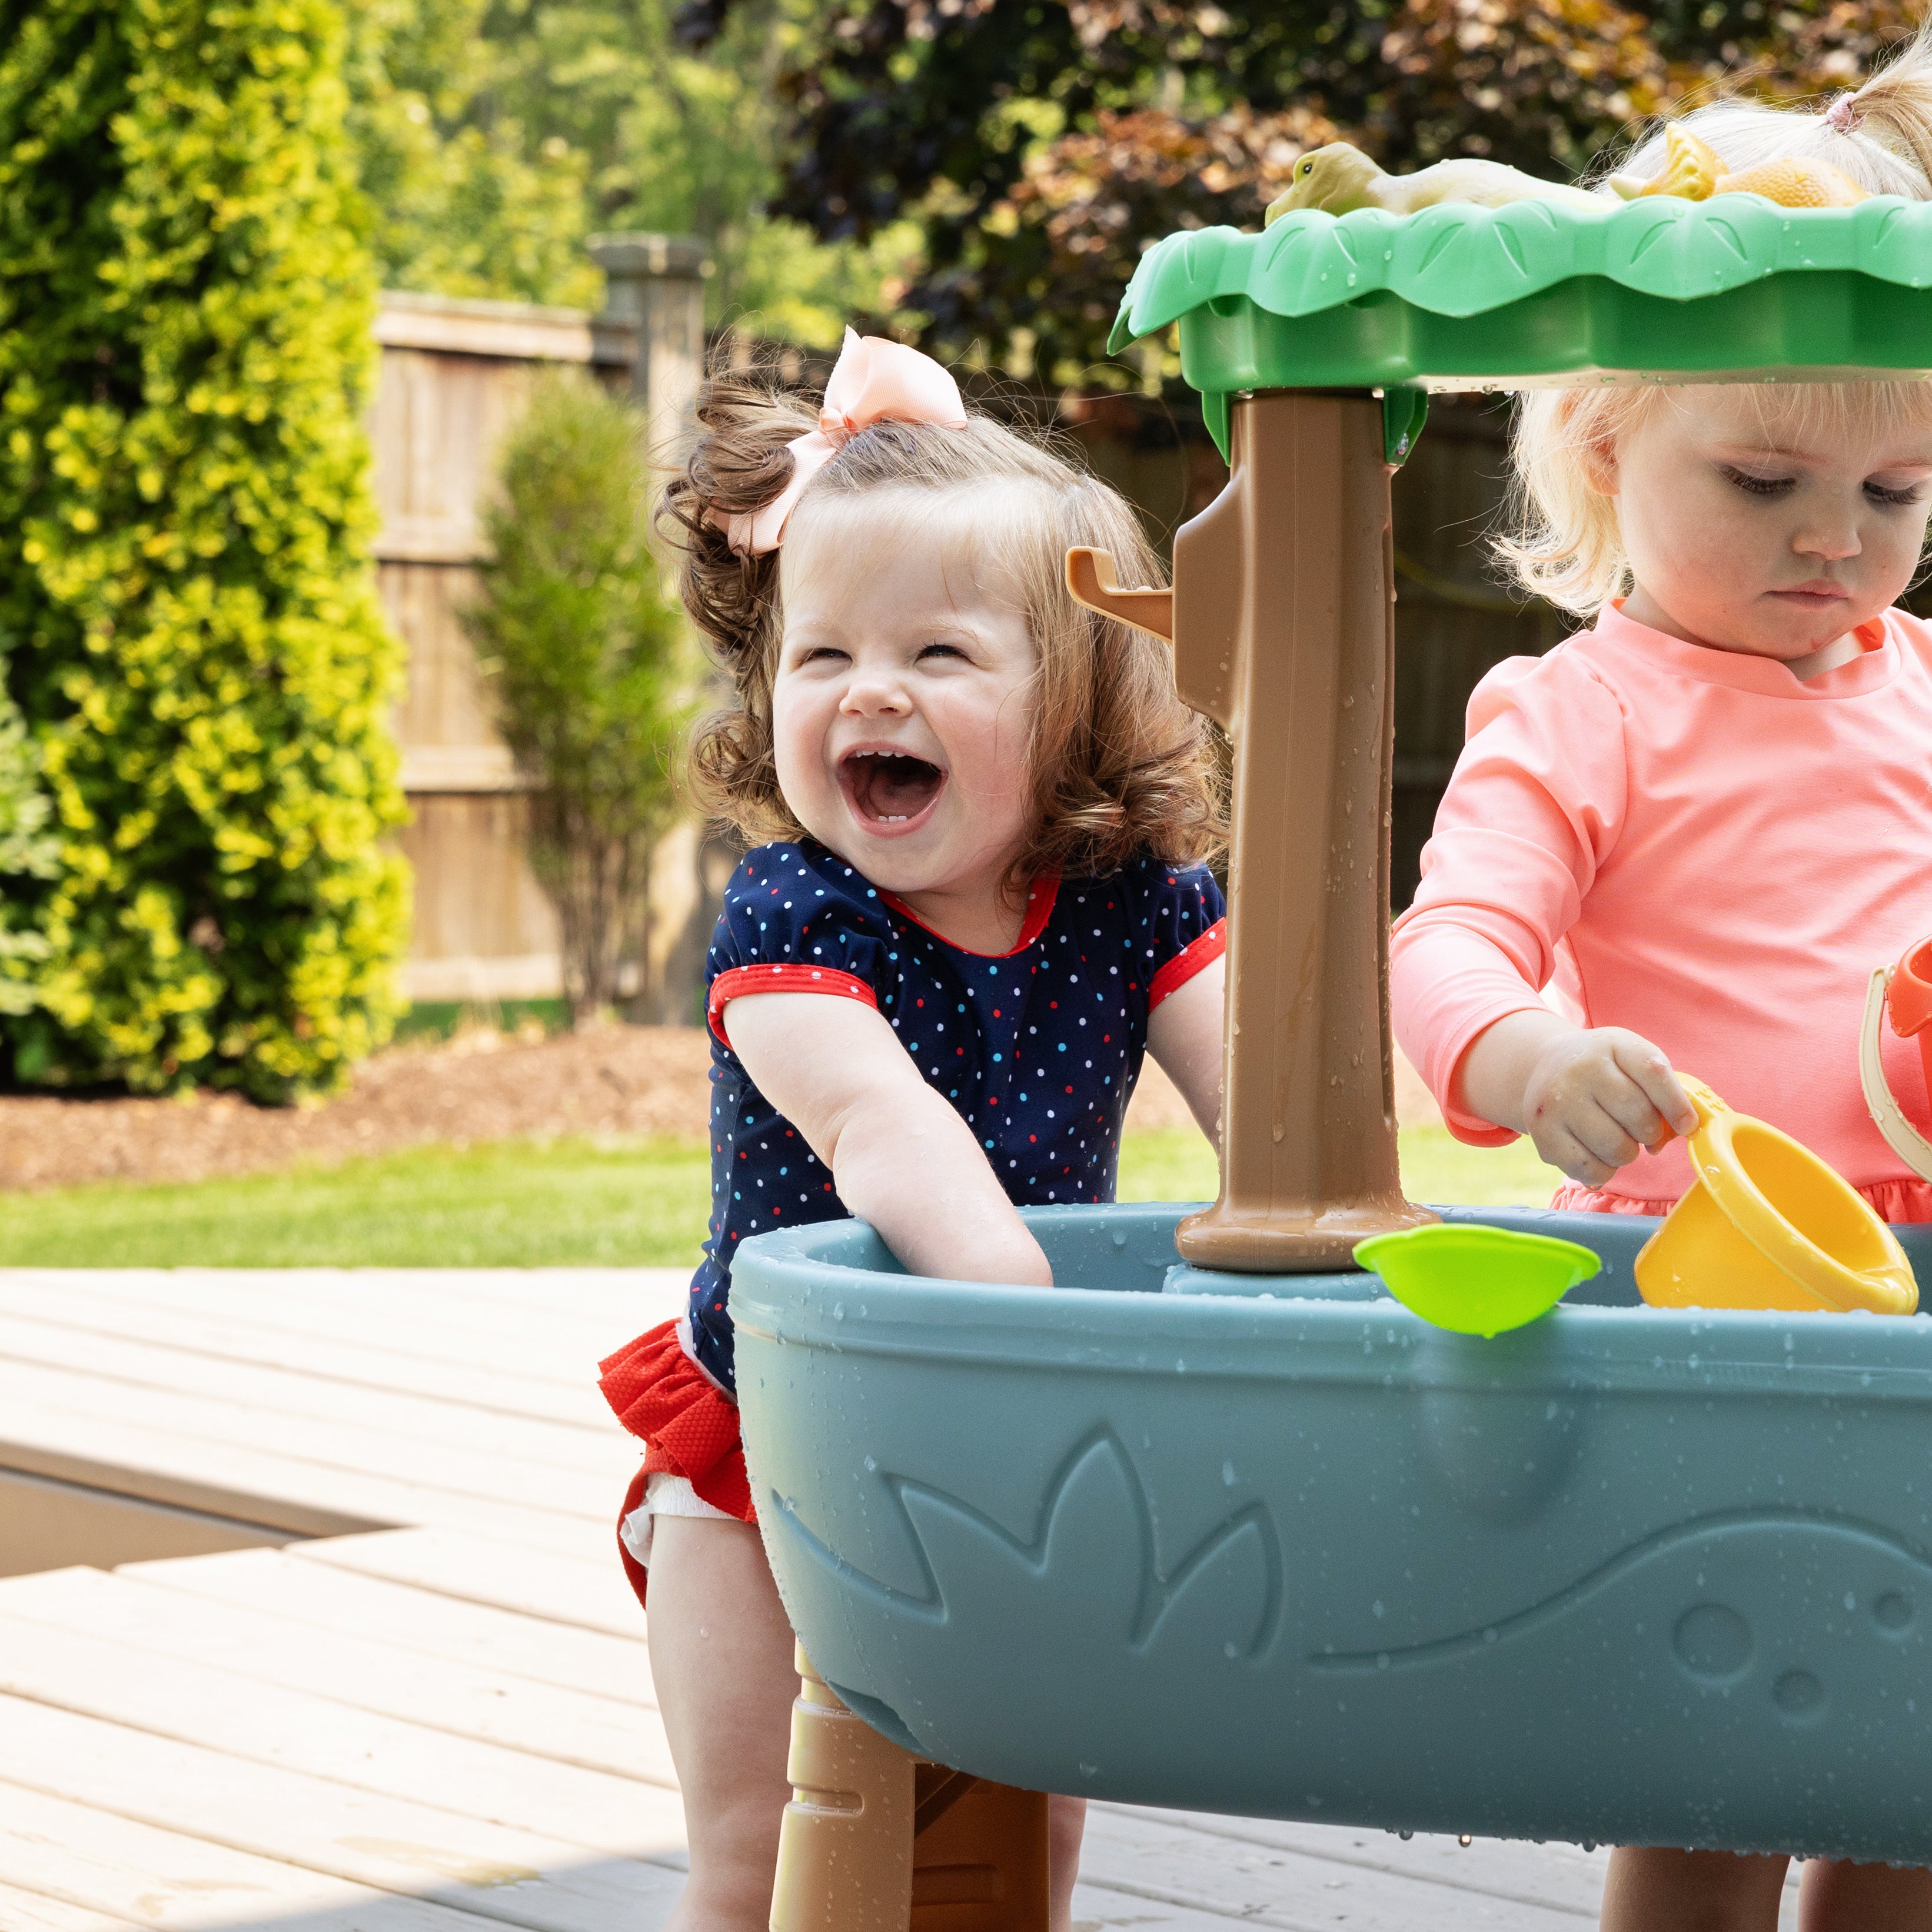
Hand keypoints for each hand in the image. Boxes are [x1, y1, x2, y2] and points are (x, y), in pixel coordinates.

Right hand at [1520, 1027, 1696, 1186]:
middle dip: (1649, 1133)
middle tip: (1640, 1130)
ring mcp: (1556, 1101)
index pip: (1653, 1072)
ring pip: (1616, 1148)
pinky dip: (1602, 1171)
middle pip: (1638, 1116)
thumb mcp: (1631, 1060)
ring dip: (1626, 1153)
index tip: (1686, 1125)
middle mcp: (1579, 1069)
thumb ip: (1662, 1088)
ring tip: (1615, 1140)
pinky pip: (1589, 1169)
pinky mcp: (1542, 1132)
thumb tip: (1680, 1131)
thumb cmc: (1603, 1069)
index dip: (1677, 1105)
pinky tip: (1596, 1154)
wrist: (1545, 1064)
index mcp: (1611, 1044)